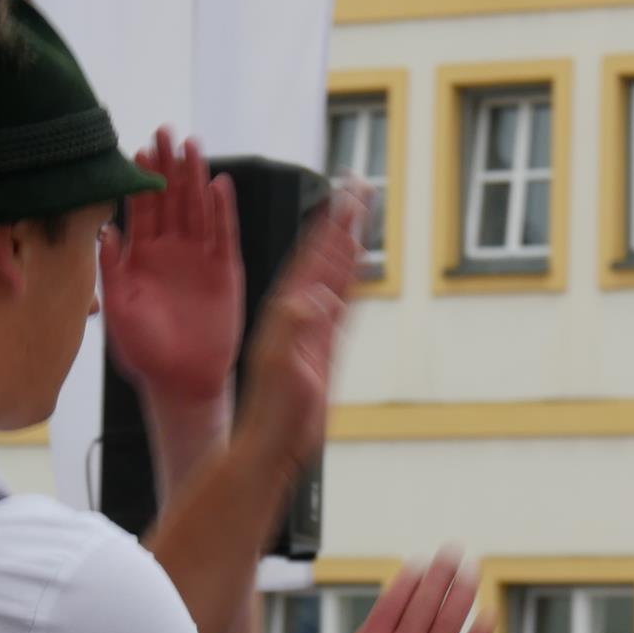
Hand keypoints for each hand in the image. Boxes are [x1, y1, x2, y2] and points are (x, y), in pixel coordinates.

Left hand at [101, 130, 242, 404]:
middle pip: (170, 199)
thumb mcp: (118, 310)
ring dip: (195, 178)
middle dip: (168, 165)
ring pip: (197, 209)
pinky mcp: (225, 273)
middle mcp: (171, 252)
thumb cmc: (145, 353)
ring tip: (192, 146)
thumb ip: (111, 269)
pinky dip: (222, 211)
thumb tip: (104, 230)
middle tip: (164, 131)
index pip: (141, 208)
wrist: (181, 383)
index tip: (138, 148)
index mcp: (141, 257)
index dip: (141, 178)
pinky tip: (219, 185)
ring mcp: (199, 260)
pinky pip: (224, 236)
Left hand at [228, 193, 365, 481]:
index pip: (311, 255)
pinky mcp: (325, 349)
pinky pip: (343, 307)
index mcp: (285, 309)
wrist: (274, 444)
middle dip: (342, 221)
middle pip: (325, 255)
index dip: (329, 223)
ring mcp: (313, 329)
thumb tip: (316, 297)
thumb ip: (296, 328)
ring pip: (335, 276)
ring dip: (348, 245)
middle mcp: (298, 312)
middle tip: (359, 188)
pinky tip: (359, 268)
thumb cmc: (271, 410)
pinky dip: (352, 284)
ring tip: (361, 216)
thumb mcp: (281, 364)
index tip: (345, 192)